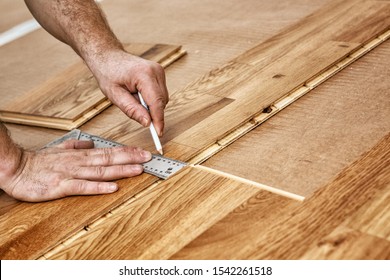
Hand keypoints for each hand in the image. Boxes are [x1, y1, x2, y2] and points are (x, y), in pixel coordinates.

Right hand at [0, 140, 151, 201]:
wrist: (15, 168)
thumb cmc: (38, 161)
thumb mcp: (59, 149)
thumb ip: (77, 146)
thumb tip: (91, 143)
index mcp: (80, 155)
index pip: (108, 151)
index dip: (127, 152)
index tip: (142, 152)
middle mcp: (79, 163)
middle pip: (109, 159)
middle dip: (130, 158)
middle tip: (148, 158)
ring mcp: (71, 174)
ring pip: (100, 171)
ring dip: (120, 170)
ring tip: (138, 170)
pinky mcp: (61, 186)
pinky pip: (83, 186)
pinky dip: (99, 187)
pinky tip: (113, 187)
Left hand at [90, 50, 168, 135]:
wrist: (108, 56)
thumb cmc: (109, 72)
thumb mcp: (115, 95)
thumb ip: (132, 110)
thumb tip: (147, 123)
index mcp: (144, 75)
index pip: (156, 102)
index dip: (158, 120)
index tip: (158, 133)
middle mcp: (156, 71)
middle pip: (161, 102)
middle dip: (151, 112)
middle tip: (135, 112)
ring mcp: (159, 71)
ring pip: (162, 99)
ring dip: (150, 105)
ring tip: (133, 97)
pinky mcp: (160, 74)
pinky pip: (160, 94)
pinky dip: (151, 99)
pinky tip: (138, 94)